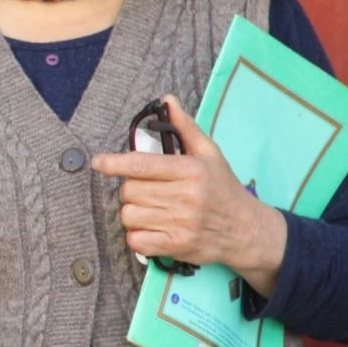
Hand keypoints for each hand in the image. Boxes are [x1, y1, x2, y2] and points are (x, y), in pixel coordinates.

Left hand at [91, 95, 287, 297]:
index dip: (115, 163)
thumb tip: (167, 100)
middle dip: (131, 189)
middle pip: (129, 190)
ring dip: (133, 212)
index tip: (98, 162)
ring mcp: (181, 223)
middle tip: (148, 190)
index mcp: (190, 170)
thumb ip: (185, 127)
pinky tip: (151, 228)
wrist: (248, 232)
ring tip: (151, 209)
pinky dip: (137, 235)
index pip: (141, 164)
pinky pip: (136, 240)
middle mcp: (185, 196)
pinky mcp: (177, 246)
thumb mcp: (210, 154)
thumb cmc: (224, 189)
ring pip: (129, 215)